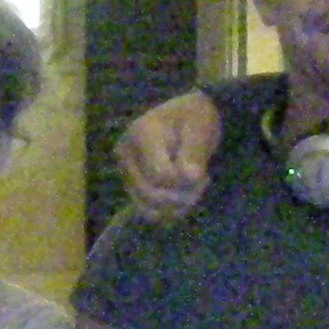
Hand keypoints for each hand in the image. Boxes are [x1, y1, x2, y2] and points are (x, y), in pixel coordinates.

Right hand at [116, 93, 223, 221]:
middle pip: (150, 195)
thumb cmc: (194, 117)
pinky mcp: (130, 184)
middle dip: (181, 197)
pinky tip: (184, 199)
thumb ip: (195, 152)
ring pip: (147, 208)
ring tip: (193, 191)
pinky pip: (146, 210)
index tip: (203, 173)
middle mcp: (126, 154)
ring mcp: (125, 171)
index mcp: (142, 135)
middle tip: (201, 184)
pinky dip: (168, 212)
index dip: (185, 182)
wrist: (187, 116)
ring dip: (175, 207)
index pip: (161, 176)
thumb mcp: (201, 127)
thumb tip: (190, 178)